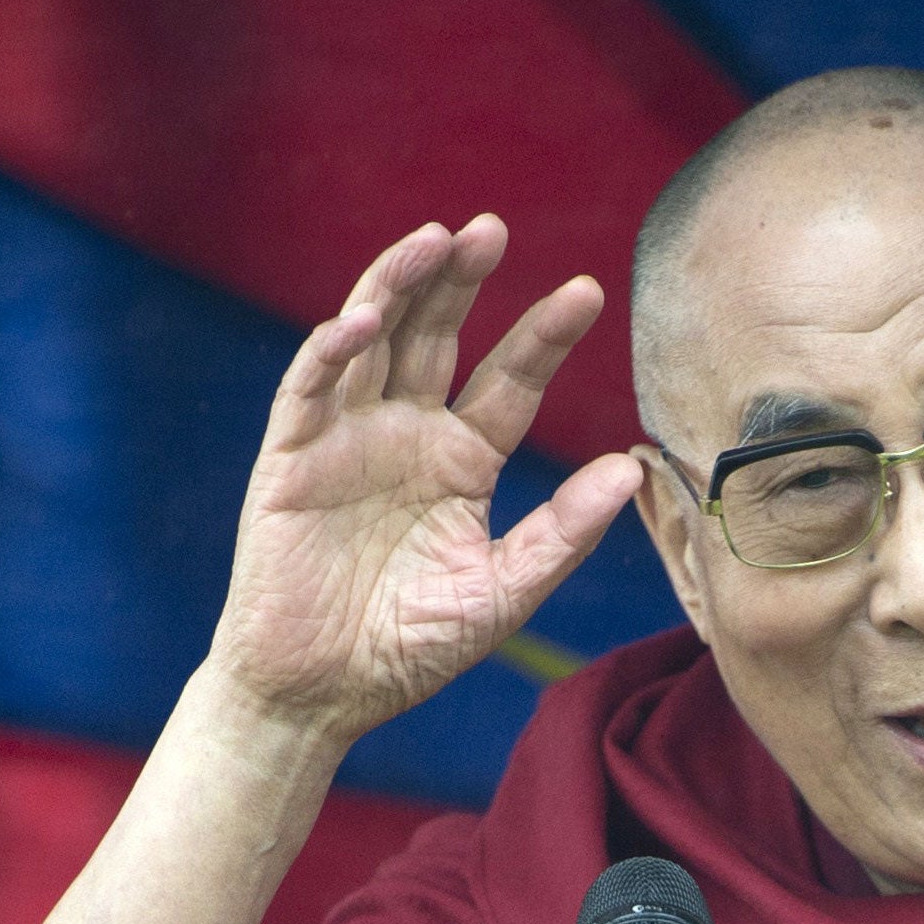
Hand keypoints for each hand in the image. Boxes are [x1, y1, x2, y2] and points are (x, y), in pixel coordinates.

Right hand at [209, 215, 641, 744]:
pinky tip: (360, 320)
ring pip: (371, 341)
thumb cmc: (409, 648)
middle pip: (437, 336)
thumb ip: (562, 533)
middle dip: (461, 281)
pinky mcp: (291, 458)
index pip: (509, 382)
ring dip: (395, 287)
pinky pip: (309, 390)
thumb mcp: (502, 592)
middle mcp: (406, 435)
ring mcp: (346, 439)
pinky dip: (330, 351)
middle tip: (492, 228)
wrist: (322, 694)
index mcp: (462, 462)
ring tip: (432, 240)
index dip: (543, 336)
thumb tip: (632, 468)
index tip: (587, 292)